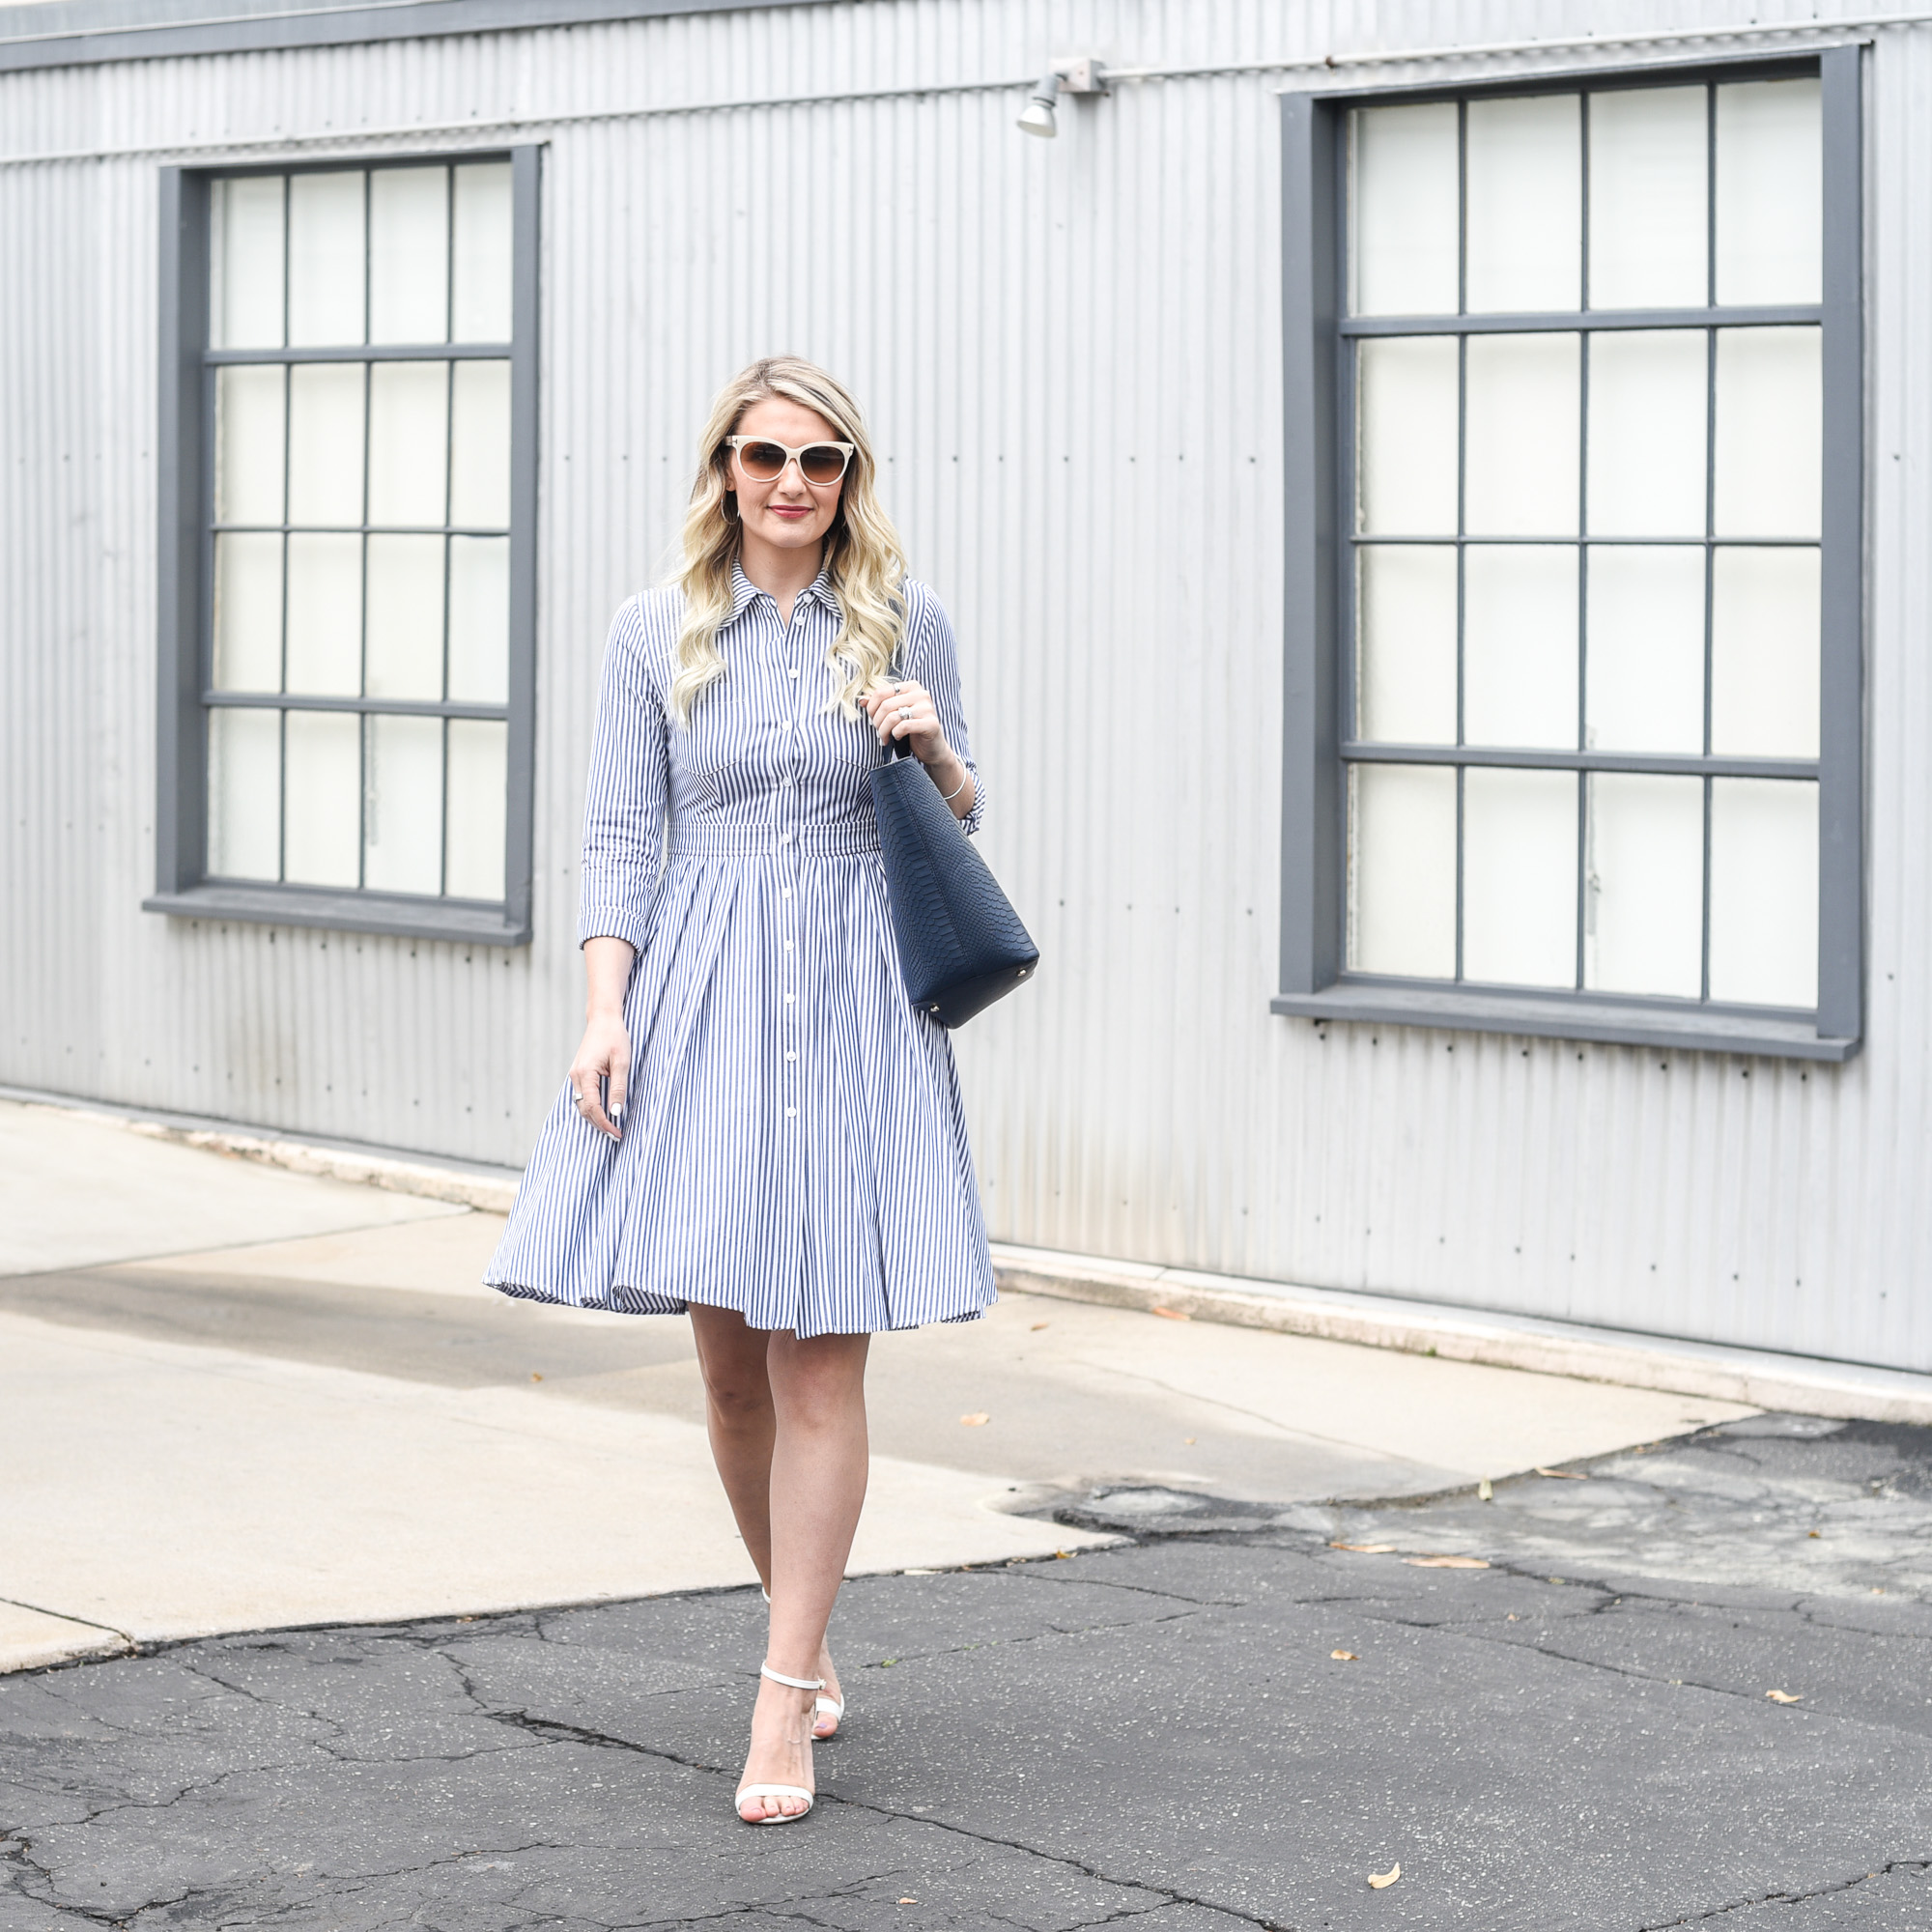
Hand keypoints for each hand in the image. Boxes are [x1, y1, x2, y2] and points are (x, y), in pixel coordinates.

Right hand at [570, 1011, 630, 1139]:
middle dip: (599, 1124)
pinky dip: (592, 1107)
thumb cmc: (614, 1037)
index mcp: (585, 1074)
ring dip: (595, 1117)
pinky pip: (583, 1096)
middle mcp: (576, 1076)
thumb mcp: (622, 1063)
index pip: (592, 1108)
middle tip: (616, 1134)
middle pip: (584, 1110)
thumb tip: (616, 1112)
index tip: (617, 1133)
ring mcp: (575, 1075)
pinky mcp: (579, 1074)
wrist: (604, 1019)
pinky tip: (604, 1112)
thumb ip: (618, 1088)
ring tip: (612, 1127)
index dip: (604, 1123)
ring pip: (582, 1105)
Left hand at [861, 679, 948, 763]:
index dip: (871, 708)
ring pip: (893, 716)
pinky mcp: (931, 723)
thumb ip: (879, 704)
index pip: (881, 691)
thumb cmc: (911, 729)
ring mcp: (927, 708)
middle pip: (886, 705)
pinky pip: (903, 726)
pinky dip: (895, 734)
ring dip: (883, 730)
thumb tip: (861, 699)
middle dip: (876, 721)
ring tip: (884, 738)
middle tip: (878, 732)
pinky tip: (896, 738)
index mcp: (911, 686)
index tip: (872, 719)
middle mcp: (921, 694)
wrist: (932, 747)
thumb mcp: (895, 713)